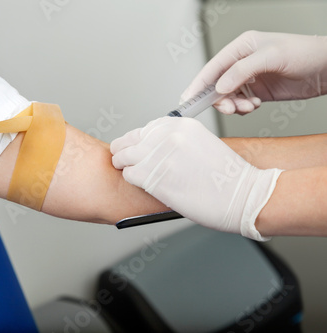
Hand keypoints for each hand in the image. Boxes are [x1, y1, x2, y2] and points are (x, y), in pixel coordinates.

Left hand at [111, 117, 282, 240]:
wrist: (243, 196)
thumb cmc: (227, 177)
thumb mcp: (201, 143)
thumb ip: (176, 142)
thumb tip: (151, 148)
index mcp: (181, 125)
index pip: (145, 128)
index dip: (137, 141)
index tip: (134, 148)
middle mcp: (168, 135)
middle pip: (129, 140)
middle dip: (124, 151)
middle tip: (122, 159)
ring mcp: (159, 155)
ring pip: (124, 156)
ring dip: (124, 165)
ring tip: (128, 170)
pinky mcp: (153, 176)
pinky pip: (129, 174)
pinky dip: (131, 179)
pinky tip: (141, 183)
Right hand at [181, 31, 326, 114]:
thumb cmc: (304, 54)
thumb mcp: (272, 57)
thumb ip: (242, 71)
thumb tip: (219, 87)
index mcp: (241, 47)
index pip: (212, 67)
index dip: (198, 84)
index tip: (188, 100)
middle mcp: (242, 63)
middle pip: (217, 85)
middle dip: (219, 99)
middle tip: (228, 108)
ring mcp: (249, 78)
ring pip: (227, 97)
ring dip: (233, 106)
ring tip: (248, 107)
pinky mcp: (258, 92)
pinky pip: (240, 104)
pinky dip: (243, 109)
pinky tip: (256, 105)